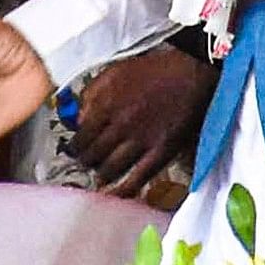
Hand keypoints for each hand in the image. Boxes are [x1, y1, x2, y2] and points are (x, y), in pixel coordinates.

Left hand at [65, 42, 215, 197]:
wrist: (189, 72)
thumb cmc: (152, 70)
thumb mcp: (113, 73)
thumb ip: (91, 94)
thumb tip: (78, 119)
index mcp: (105, 104)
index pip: (80, 138)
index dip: (75, 148)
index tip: (75, 150)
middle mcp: (120, 125)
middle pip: (93, 156)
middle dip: (87, 162)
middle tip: (88, 164)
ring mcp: (140, 140)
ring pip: (110, 169)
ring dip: (102, 175)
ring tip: (101, 176)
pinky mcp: (161, 152)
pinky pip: (138, 178)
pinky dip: (125, 189)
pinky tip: (117, 193)